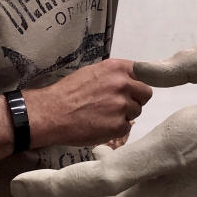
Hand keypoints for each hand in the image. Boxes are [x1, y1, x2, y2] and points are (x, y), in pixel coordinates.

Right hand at [26, 59, 151, 148]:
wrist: (50, 113)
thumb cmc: (68, 92)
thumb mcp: (92, 72)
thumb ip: (114, 75)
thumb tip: (130, 79)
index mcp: (117, 68)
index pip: (145, 73)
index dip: (138, 83)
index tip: (135, 89)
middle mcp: (123, 84)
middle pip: (145, 94)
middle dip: (135, 99)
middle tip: (118, 105)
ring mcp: (122, 105)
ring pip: (136, 111)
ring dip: (125, 115)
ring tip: (104, 115)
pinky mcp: (118, 125)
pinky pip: (126, 127)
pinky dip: (116, 128)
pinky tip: (101, 125)